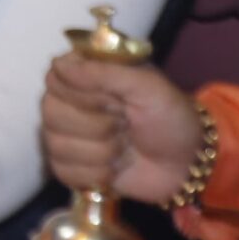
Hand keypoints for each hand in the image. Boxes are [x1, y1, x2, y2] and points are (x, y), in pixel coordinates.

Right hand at [39, 51, 206, 204]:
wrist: (187, 164)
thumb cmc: (170, 118)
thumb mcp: (147, 86)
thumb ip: (103, 72)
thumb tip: (59, 65)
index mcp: (82, 74)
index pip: (55, 79)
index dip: (84, 95)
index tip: (117, 102)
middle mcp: (66, 102)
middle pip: (51, 114)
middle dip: (98, 127)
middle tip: (125, 125)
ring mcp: (64, 136)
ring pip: (57, 145)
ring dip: (101, 152)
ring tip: (124, 147)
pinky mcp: (70, 167)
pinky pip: (64, 172)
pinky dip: (97, 175)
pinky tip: (115, 169)